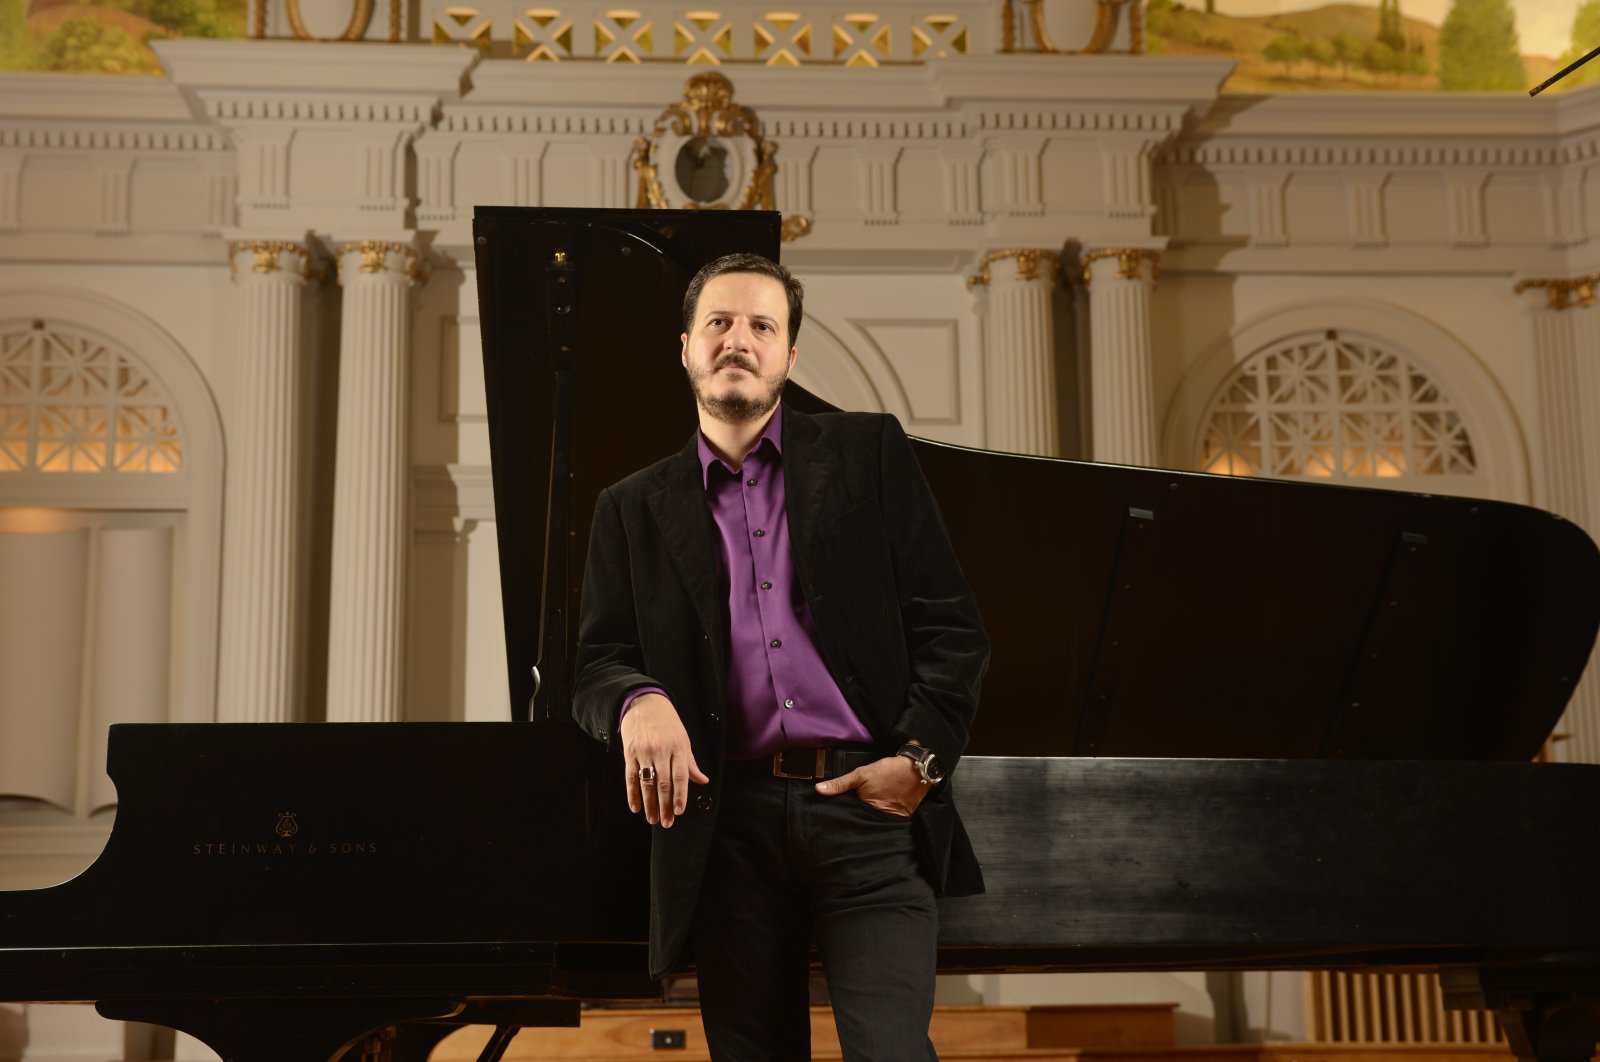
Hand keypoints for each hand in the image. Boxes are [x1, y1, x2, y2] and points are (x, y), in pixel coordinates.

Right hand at [620, 693, 707, 828]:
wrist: (644, 703)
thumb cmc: (667, 723)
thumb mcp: (683, 739)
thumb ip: (691, 763)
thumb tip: (703, 781)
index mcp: (678, 748)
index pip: (680, 776)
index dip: (680, 796)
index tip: (679, 811)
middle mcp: (661, 750)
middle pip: (663, 783)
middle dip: (665, 806)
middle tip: (666, 823)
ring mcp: (644, 752)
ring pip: (647, 783)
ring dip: (649, 804)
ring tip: (652, 819)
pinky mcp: (630, 752)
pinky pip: (630, 777)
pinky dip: (632, 794)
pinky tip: (636, 807)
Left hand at [814, 754, 926, 816]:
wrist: (918, 770)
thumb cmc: (890, 771)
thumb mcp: (862, 774)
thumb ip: (840, 784)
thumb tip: (819, 790)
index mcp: (866, 806)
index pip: (850, 816)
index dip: (844, 815)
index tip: (836, 817)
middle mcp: (878, 816)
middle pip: (862, 820)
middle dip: (857, 819)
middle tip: (854, 814)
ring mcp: (890, 818)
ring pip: (875, 821)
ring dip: (870, 819)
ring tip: (867, 814)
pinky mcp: (901, 817)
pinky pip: (889, 821)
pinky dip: (884, 818)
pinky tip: (883, 812)